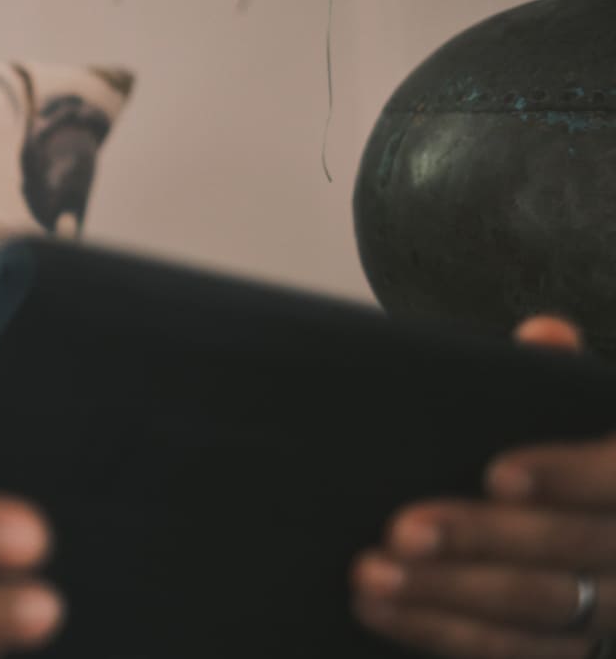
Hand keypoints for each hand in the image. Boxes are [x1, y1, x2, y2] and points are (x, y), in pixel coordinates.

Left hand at [353, 316, 615, 658]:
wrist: (594, 517)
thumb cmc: (570, 448)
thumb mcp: (581, 410)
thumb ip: (557, 378)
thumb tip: (544, 335)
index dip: (567, 477)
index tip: (497, 473)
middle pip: (571, 551)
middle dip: (482, 542)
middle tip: (402, 529)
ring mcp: (613, 606)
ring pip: (539, 609)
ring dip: (447, 596)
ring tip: (371, 575)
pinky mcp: (574, 645)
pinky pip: (515, 651)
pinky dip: (442, 633)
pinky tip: (379, 612)